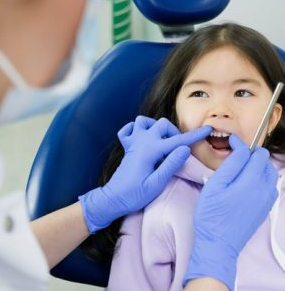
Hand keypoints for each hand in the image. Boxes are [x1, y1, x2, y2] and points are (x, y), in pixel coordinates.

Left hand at [79, 116, 211, 232]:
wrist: (113, 199)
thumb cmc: (134, 195)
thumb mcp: (156, 184)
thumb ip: (170, 165)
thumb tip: (185, 148)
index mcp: (150, 151)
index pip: (177, 141)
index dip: (194, 135)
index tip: (207, 129)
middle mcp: (141, 141)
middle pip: (161, 124)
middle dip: (174, 133)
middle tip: (177, 149)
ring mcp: (132, 143)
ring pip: (143, 121)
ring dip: (155, 127)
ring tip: (161, 141)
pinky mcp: (127, 147)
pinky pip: (128, 130)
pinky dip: (135, 129)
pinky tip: (141, 138)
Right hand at [183, 135, 277, 290]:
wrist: (218, 243)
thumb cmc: (211, 215)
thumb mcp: (215, 185)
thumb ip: (231, 165)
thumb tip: (241, 149)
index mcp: (252, 181)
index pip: (254, 153)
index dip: (241, 144)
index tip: (231, 141)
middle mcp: (265, 189)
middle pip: (265, 161)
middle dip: (251, 155)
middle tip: (233, 159)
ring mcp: (267, 200)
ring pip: (269, 173)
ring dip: (256, 167)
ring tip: (239, 171)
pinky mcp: (265, 208)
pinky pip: (269, 186)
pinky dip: (259, 179)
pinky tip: (244, 185)